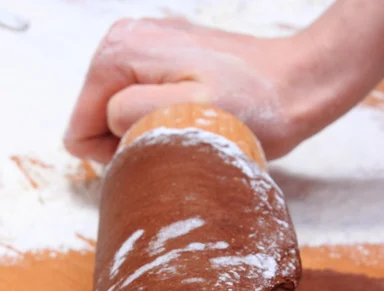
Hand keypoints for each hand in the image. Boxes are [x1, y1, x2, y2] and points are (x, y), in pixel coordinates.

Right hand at [63, 18, 312, 162]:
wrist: (298, 84)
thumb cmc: (253, 108)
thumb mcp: (188, 114)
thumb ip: (132, 113)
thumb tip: (104, 122)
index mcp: (119, 52)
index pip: (80, 128)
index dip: (114, 152)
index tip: (158, 147)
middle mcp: (125, 40)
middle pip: (96, 120)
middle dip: (129, 140)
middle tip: (177, 138)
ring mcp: (145, 45)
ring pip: (117, 115)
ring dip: (146, 130)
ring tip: (187, 126)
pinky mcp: (165, 57)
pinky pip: (140, 102)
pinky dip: (160, 117)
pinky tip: (191, 114)